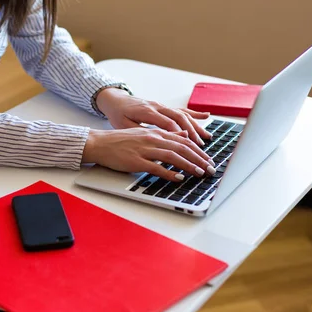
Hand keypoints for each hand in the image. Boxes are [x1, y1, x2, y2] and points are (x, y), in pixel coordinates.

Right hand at [82, 128, 216, 180]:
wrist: (100, 143)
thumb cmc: (121, 141)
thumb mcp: (145, 134)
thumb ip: (164, 135)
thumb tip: (183, 135)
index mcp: (156, 133)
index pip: (183, 140)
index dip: (199, 150)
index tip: (209, 159)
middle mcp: (153, 139)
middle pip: (182, 148)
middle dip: (199, 159)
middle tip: (211, 169)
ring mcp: (144, 150)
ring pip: (172, 156)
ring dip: (189, 165)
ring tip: (200, 173)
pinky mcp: (136, 161)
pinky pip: (156, 167)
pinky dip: (169, 173)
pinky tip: (178, 178)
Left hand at [95, 88, 212, 146]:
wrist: (115, 101)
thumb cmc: (118, 114)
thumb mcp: (124, 125)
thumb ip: (140, 131)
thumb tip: (157, 140)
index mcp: (147, 111)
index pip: (168, 124)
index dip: (180, 135)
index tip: (189, 148)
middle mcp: (158, 107)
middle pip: (180, 119)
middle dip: (193, 134)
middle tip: (201, 148)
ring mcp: (162, 106)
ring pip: (183, 115)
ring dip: (196, 127)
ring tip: (207, 139)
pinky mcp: (164, 107)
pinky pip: (181, 110)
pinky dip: (194, 114)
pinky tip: (206, 117)